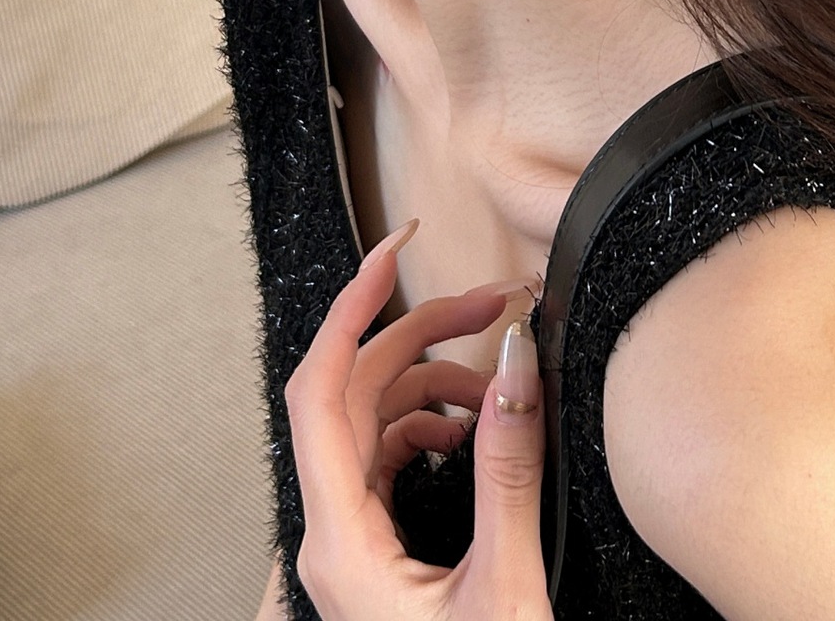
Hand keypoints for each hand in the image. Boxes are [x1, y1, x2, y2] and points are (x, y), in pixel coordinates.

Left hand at [284, 220, 553, 620]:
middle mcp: (329, 537)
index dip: (352, 305)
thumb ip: (507, 468)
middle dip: (420, 334)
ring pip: (372, 423)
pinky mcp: (374, 554)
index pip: (319, 388)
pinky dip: (431, 425)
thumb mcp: (506, 586)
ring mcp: (348, 546)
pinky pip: (386, 459)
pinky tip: (472, 428)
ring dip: (432, 381)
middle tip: (493, 303)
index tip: (397, 249)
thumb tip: (515, 360)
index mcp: (338, 543)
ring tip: (496, 370)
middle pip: (352, 393)